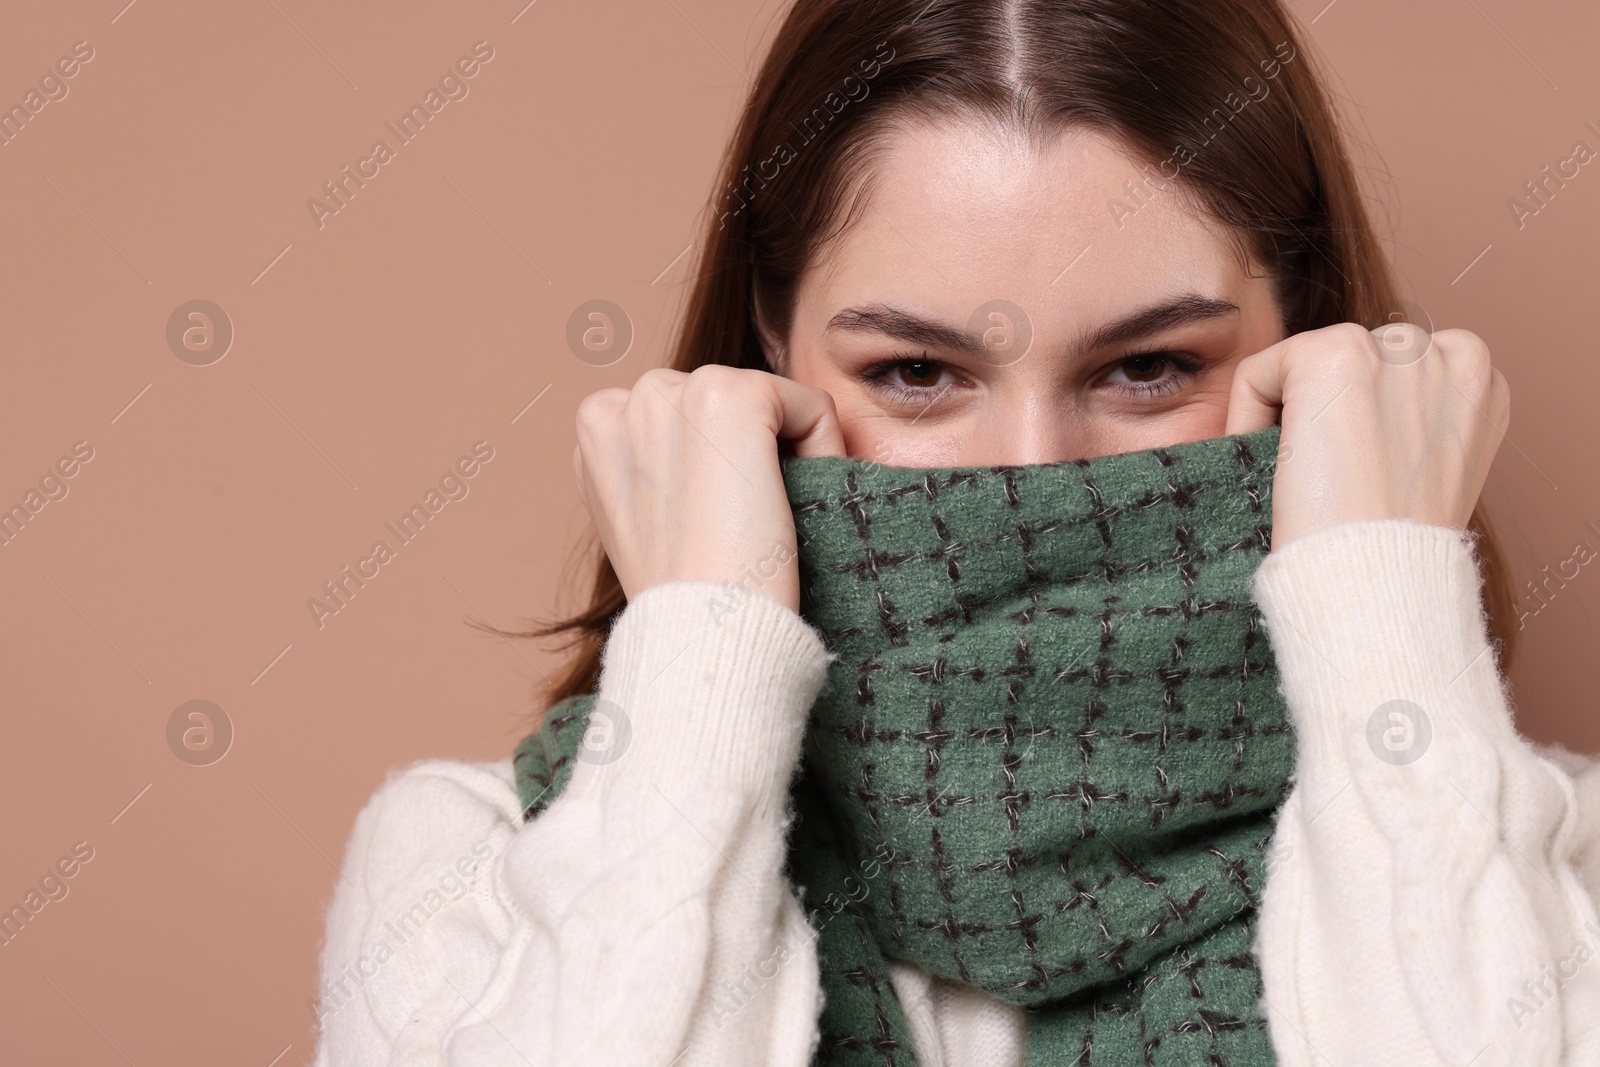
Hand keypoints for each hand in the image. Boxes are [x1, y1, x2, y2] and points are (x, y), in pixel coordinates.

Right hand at [573, 365, 845, 611]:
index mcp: (598, 426)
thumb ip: (660, 468)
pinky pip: (811, 406)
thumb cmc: (686, 594)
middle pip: (729, 400)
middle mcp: (627, 398)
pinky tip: (786, 509)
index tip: (709, 527)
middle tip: (736, 528)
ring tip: (755, 521)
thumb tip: (710, 452)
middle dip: (749, 452)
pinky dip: (823, 453)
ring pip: (771, 403)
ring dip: (784, 454)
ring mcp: (675, 391)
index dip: (716, 470)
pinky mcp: (731, 396)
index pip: (690, 416)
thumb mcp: (648, 518)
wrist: (702, 634)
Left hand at [1224, 322, 1510, 549]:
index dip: (1356, 428)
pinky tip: (1279, 471)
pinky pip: (1258, 374)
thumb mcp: (1430, 470)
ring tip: (1307, 480)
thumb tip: (1360, 414)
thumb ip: (1411, 424)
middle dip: (1324, 415)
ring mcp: (1393, 347)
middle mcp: (1447, 349)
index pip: (1388, 375)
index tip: (1354, 479)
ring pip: (1302, 366)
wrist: (1380, 581)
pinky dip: (1244, 420)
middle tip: (1325, 484)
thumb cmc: (1398, 545)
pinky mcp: (1334, 353)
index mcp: (1477, 378)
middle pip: (1346, 363)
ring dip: (1287, 417)